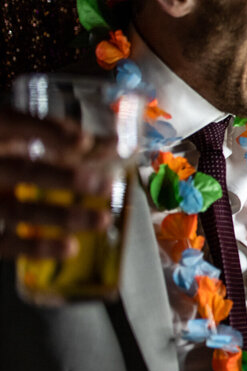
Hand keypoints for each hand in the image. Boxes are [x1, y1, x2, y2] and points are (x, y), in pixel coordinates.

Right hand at [0, 109, 116, 258]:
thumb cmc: (8, 157)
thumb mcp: (24, 139)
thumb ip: (64, 139)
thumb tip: (113, 143)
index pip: (14, 124)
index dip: (49, 132)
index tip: (84, 141)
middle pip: (23, 171)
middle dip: (66, 178)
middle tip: (105, 186)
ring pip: (18, 209)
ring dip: (63, 216)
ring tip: (102, 220)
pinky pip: (6, 242)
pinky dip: (39, 247)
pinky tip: (69, 247)